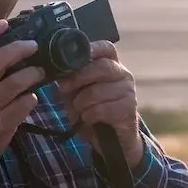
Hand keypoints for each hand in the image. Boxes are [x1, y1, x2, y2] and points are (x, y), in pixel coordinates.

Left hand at [55, 40, 144, 169]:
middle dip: (78, 78)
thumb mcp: (77, 93)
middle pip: (101, 67)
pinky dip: (89, 116)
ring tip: (80, 110)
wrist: (112, 139)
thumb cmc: (93, 110)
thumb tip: (58, 74)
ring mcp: (129, 91)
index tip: (74, 56)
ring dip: (81, 103)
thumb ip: (70, 81)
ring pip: (97, 91)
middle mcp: (123, 75)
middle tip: (64, 89)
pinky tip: (89, 119)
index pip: (106, 48)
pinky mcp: (129, 109)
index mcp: (111, 65)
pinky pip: (102, 109)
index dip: (92, 49)